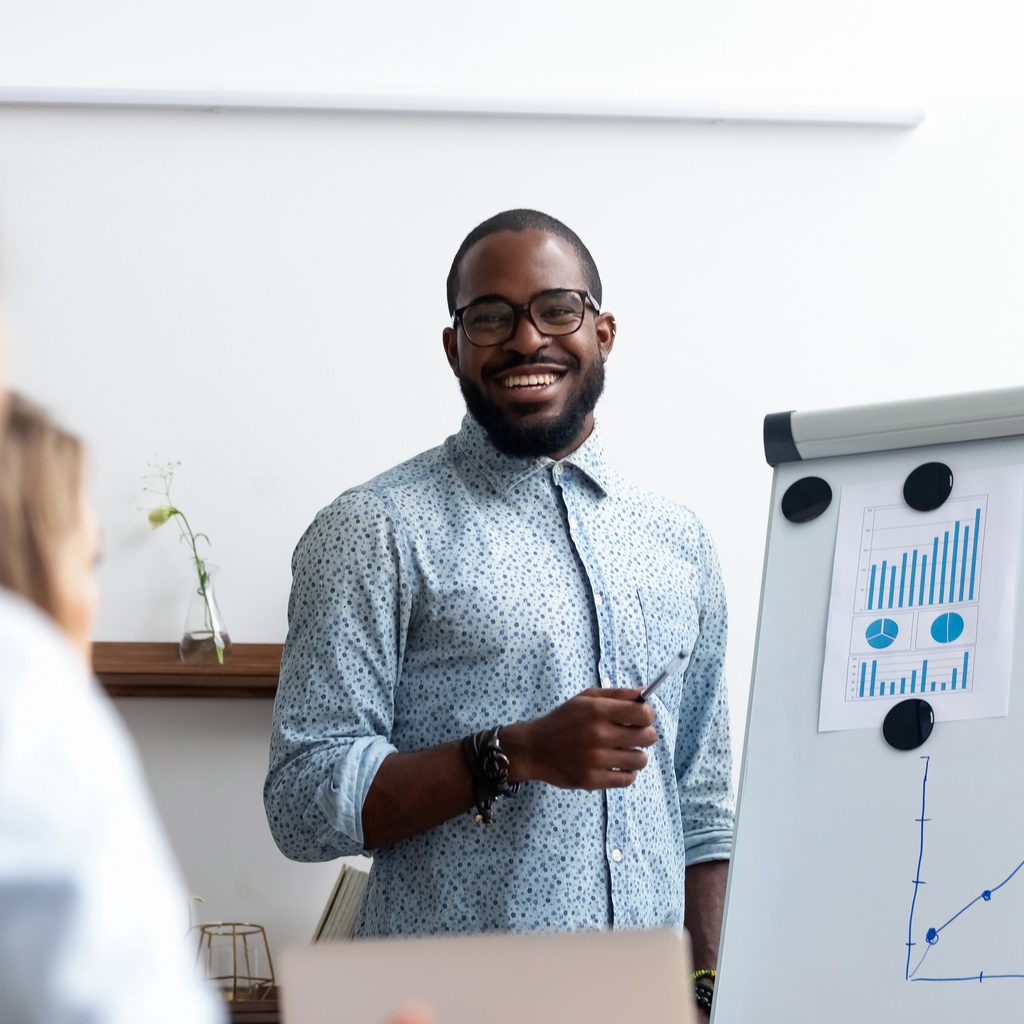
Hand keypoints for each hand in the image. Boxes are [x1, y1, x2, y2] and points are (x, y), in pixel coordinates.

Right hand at [506, 687, 656, 790]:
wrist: (534, 748)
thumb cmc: (563, 720)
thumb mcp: (585, 699)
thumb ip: (616, 694)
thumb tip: (645, 693)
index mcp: (597, 711)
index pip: (643, 714)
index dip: (647, 715)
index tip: (642, 718)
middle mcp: (598, 734)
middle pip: (647, 737)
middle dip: (646, 735)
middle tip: (634, 735)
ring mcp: (596, 760)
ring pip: (640, 760)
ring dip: (636, 755)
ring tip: (624, 751)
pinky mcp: (593, 780)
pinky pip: (628, 779)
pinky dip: (626, 772)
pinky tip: (616, 765)